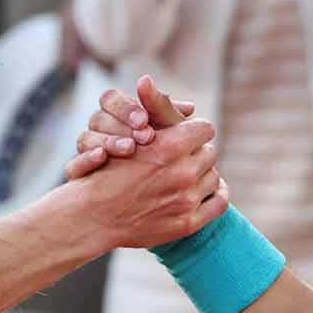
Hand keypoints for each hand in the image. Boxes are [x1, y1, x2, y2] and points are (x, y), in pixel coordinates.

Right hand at [65, 75, 196, 179]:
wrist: (129, 202)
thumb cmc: (156, 157)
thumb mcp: (166, 134)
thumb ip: (172, 118)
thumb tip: (190, 108)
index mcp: (113, 112)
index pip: (110, 99)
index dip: (127, 108)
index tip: (145, 119)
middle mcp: (97, 129)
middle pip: (97, 117)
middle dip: (122, 125)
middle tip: (145, 136)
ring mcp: (86, 152)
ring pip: (84, 139)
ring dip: (107, 141)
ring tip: (129, 149)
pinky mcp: (78, 174)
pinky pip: (73, 166)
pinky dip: (84, 161)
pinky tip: (103, 159)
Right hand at [66, 110, 226, 249]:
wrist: (93, 216)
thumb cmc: (105, 172)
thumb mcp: (129, 136)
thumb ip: (153, 113)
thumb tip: (164, 89)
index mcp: (170, 147)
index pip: (205, 129)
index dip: (193, 130)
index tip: (185, 136)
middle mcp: (182, 173)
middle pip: (210, 152)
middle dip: (196, 152)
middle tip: (182, 157)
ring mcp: (186, 200)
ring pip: (214, 176)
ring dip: (202, 174)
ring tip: (187, 175)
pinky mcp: (188, 223)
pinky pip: (219, 203)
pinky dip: (216, 194)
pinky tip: (205, 191)